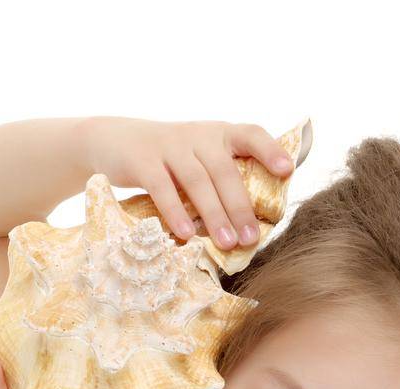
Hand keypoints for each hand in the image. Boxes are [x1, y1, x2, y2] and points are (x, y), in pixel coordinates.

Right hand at [82, 116, 294, 249]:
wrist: (112, 141)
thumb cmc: (168, 162)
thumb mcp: (198, 159)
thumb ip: (225, 178)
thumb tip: (257, 221)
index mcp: (217, 135)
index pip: (250, 134)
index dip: (269, 150)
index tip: (286, 170)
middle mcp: (197, 135)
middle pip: (224, 170)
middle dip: (240, 206)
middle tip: (251, 239)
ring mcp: (169, 145)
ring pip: (197, 180)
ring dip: (214, 214)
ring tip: (227, 243)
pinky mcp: (142, 160)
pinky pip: (162, 187)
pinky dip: (175, 211)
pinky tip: (187, 234)